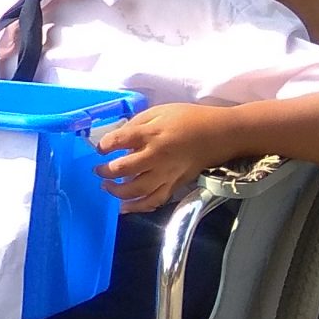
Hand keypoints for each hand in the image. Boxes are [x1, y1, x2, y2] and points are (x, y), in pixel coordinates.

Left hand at [91, 105, 225, 213]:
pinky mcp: (176, 184)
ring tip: (107, 188)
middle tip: (98, 171)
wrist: (219, 134)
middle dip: (106, 172)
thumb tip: (118, 138)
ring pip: (137, 190)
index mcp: (151, 134)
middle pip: (124, 169)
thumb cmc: (188, 118)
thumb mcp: (160, 111)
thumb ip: (137, 124)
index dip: (104, 146)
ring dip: (117, 192)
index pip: (119, 141)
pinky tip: (126, 207)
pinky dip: (139, 207)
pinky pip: (155, 201)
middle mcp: (156, 156)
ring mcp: (167, 173)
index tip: (100, 149)